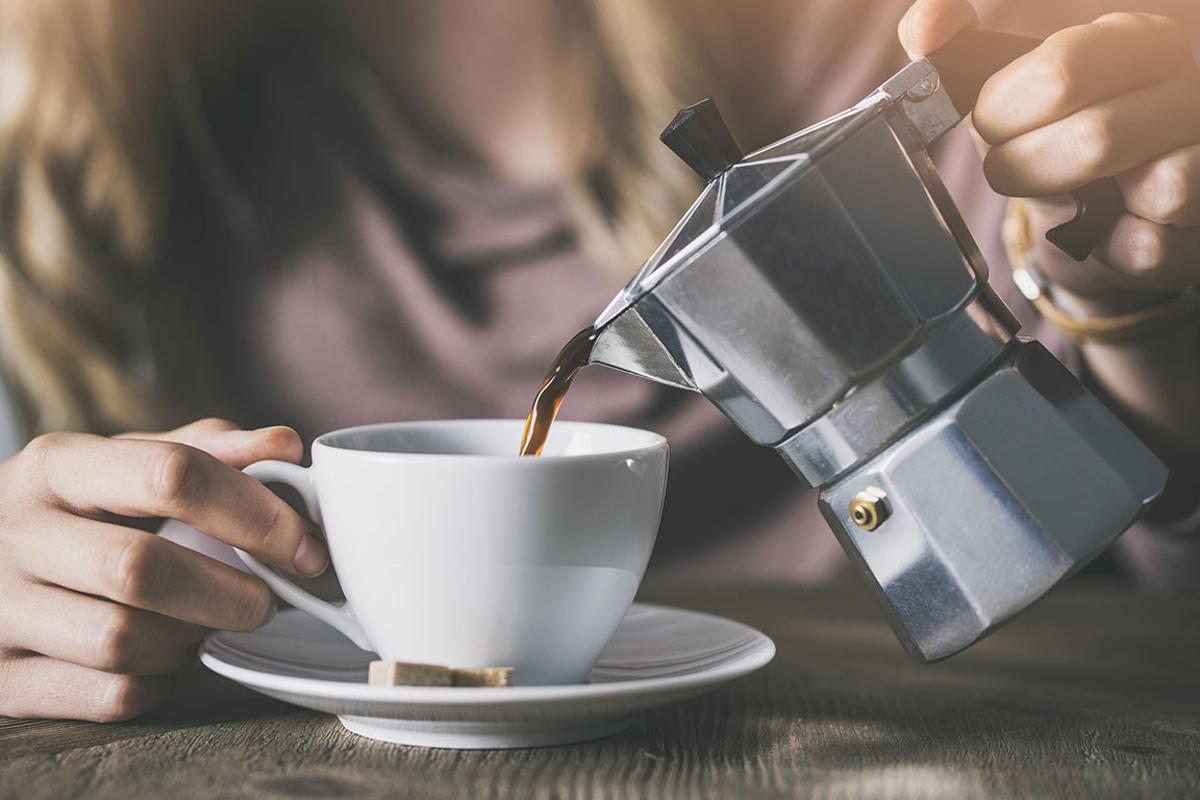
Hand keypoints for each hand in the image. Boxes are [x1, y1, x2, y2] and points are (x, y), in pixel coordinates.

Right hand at [0, 418, 327, 720]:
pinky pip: (105, 696)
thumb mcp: (121, 466)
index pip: (171, 474)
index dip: (255, 513)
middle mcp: (16, 532)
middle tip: (267, 600)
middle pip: (140, 568)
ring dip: (188, 640)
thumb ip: (205, 451)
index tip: (305, 548)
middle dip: (228, 592)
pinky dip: (154, 684)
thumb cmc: (71, 512)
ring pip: (120, 641)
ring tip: (204, 623)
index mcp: (59, 465)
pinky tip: (161, 660)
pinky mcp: (0, 679)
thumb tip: (284, 445)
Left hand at [901, 0, 1199, 310]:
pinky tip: (1109, 227)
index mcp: (1135, 41)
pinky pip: (1152, 245)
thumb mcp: (1002, 96)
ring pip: (1155, 190)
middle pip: (1097, 139)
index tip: (993, 128)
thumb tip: (928, 20)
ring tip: (1075, 195)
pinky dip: (1113, 248)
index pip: (1060, 72)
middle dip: (1034, 170)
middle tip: (1018, 170)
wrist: (1094, 222)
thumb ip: (955, 52)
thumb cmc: (1048, 143)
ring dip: (1082, 208)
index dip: (1004, 116)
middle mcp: (1188, 87)